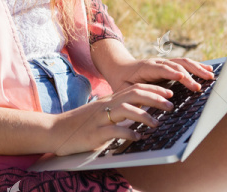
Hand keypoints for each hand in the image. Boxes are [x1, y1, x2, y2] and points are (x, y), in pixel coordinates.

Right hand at [49, 84, 173, 155]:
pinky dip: (128, 133)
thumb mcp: (101, 112)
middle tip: (171, 104)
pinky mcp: (95, 132)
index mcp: (109, 99)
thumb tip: (140, 110)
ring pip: (125, 110)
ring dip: (144, 115)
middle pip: (133, 94)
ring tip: (157, 123)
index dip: (153, 89)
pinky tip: (138, 137)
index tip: (169, 92)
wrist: (55, 130)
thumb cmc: (81, 124)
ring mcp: (100, 118)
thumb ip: (118, 110)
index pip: (134, 88)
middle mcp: (105, 105)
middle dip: (154, 98)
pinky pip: (114, 130)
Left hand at [108, 57, 214, 93]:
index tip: (182, 78)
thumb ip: (133, 97)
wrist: (119, 68)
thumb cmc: (122, 82)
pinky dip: (197, 66)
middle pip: (176, 65)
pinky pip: (184, 64)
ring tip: (210, 76)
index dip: (171, 73)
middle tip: (199, 86)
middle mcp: (157, 63)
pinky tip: (208, 70)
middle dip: (189, 74)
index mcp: (146, 68)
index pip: (161, 69)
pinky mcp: (170, 66)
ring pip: (183, 62)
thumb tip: (142, 110)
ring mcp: (164, 63)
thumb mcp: (123, 90)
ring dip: (197, 68)